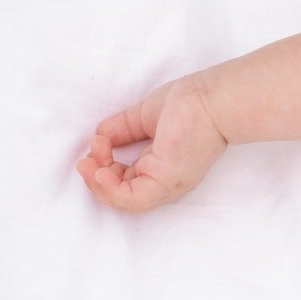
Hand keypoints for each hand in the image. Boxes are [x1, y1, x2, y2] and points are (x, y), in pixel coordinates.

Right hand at [78, 74, 230, 212]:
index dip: (104, 166)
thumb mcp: (144, 118)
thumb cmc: (189, 102)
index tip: (97, 142)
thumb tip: (98, 136)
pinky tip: (100, 170)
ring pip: (124, 201)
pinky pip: (133, 199)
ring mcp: (167, 184)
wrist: (212, 98)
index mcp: (161, 168)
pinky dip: (111, 190)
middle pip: (120, 194)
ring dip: (99, 184)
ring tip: (88, 162)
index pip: (125, 180)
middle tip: (89, 154)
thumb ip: (121, 129)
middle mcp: (165, 181)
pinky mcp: (167, 181)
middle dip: (96, 176)